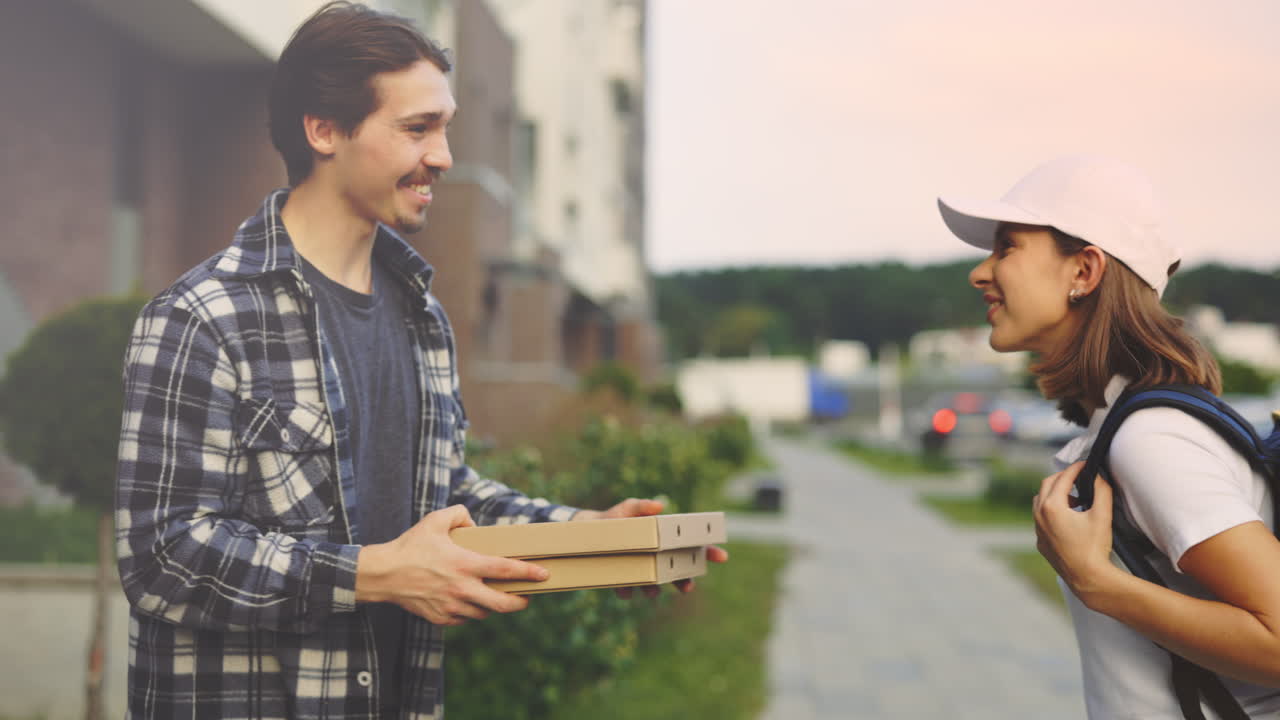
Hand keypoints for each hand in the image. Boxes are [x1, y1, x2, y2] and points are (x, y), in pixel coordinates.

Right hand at [356, 504, 549, 625]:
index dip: (528, 572)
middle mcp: (462, 588)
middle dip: (521, 602)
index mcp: (465, 564)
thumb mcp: (435, 520)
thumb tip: (473, 523)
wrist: (382, 574)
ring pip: (484, 613)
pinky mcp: (441, 618)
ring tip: (495, 596)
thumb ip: (460, 514)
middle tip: (526, 597)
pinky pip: (464, 619)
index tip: (543, 574)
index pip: (505, 570)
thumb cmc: (410, 546)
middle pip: (502, 604)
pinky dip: (471, 612)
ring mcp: (452, 606)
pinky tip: (469, 601)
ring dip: (492, 606)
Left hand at [573, 498, 729, 598]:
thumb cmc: (615, 518)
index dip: (708, 552)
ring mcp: (640, 570)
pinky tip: (623, 590)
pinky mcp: (622, 579)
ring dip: (656, 591)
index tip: (722, 557)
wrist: (585, 531)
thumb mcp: (627, 508)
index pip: (692, 547)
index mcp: (663, 539)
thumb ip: (641, 506)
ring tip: (652, 592)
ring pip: (655, 586)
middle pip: (678, 572)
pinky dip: (626, 591)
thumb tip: (659, 505)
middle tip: (688, 587)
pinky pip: (627, 590)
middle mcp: (655, 557)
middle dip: (685, 581)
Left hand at [1032, 461, 1118, 598]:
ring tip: (1075, 498)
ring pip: (1040, 501)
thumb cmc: (1095, 547)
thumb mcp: (1102, 515)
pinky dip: (1051, 511)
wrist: (1087, 578)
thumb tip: (1098, 475)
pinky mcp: (1040, 542)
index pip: (1063, 478)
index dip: (1076, 468)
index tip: (1085, 464)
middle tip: (1079, 476)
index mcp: (1052, 506)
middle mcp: (1039, 516)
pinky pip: (1041, 519)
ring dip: (1054, 494)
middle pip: (1047, 485)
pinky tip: (1067, 518)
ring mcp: (1037, 530)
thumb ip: (1102, 490)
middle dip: (1062, 477)